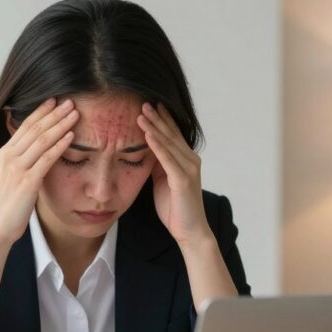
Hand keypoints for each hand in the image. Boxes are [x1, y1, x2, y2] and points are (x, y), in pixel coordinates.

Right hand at [0, 98, 78, 245]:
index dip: (41, 111)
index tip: (55, 100)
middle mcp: (9, 157)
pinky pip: (47, 159)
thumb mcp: (11, 176)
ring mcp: (18, 168)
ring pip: (42, 140)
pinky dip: (60, 145)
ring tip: (75, 114)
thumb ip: (21, 160)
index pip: (25, 125)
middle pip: (35, 128)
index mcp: (5, 153)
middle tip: (70, 101)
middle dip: (54, 113)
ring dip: (60, 125)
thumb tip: (35, 149)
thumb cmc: (7, 204)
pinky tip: (71, 137)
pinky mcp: (27, 182)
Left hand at [137, 103, 212, 246]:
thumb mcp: (162, 181)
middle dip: (157, 117)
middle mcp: (190, 160)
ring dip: (154, 126)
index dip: (161, 119)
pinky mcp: (183, 179)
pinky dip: (157, 145)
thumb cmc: (175, 208)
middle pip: (171, 134)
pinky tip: (147, 134)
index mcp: (185, 160)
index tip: (148, 105)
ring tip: (141, 113)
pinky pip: (167, 158)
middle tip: (143, 101)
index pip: (172, 134)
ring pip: (168, 142)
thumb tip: (145, 151)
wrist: (189, 231)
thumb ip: (158, 165)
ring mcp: (188, 168)